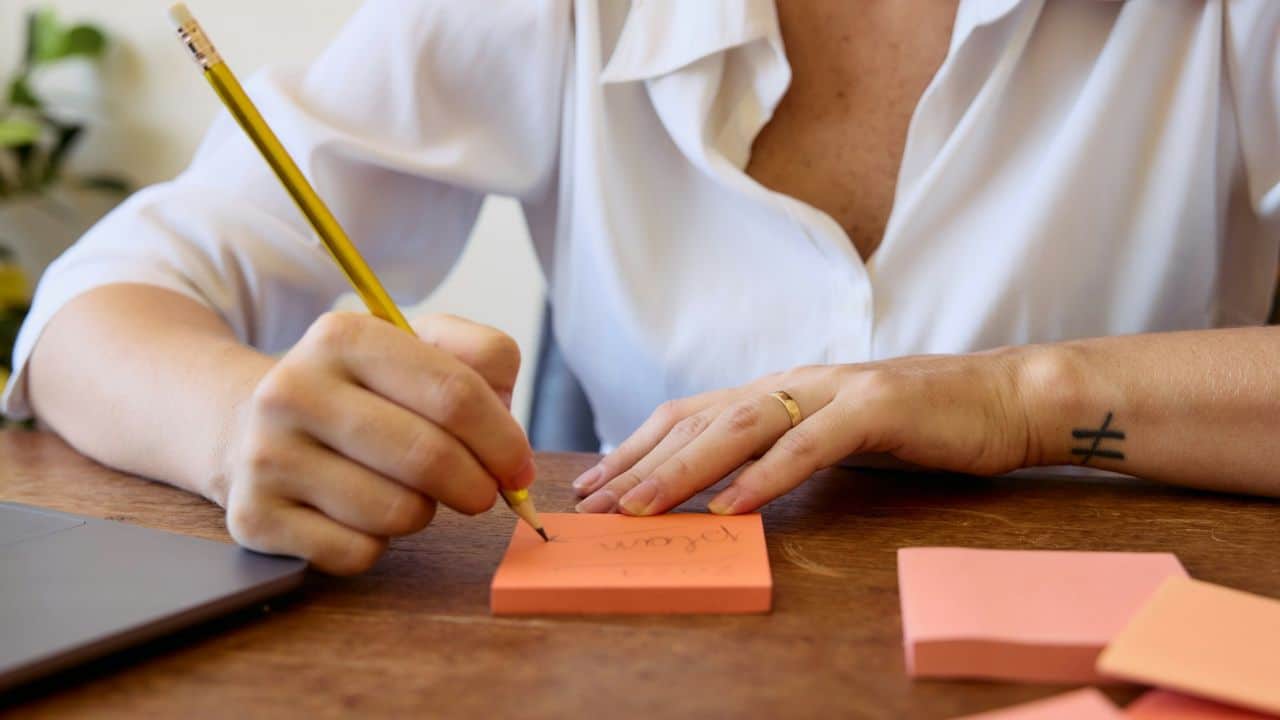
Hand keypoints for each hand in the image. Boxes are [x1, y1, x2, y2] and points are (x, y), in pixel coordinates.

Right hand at [222, 312, 531, 573]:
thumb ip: (482, 360)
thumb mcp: (417, 348)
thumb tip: (511, 434)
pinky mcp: (254, 519)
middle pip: (431, 457)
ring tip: (406, 489)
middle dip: (477, 485)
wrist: (247, 425)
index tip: (518, 466)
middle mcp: (293, 391)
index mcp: (342, 337)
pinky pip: (359, 552)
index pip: (455, 393)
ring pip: (398, 512)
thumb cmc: (361, 392)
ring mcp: (267, 456)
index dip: (503, 439)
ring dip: (424, 512)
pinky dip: (379, 544)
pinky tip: (361, 514)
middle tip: (482, 491)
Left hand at [572, 350, 1036, 515]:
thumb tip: (724, 484)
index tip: (593, 484)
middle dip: (640, 464)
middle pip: (700, 422)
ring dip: (684, 471)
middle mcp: (794, 382)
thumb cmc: (916, 423)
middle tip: (594, 505)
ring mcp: (833, 390)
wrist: (1004, 398)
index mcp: (779, 389)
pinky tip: (731, 507)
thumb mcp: (832, 435)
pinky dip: (766, 476)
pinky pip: (809, 445)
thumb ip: (782, 447)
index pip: (690, 416)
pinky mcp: (875, 407)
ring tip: (640, 507)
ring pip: (741, 428)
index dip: (636, 447)